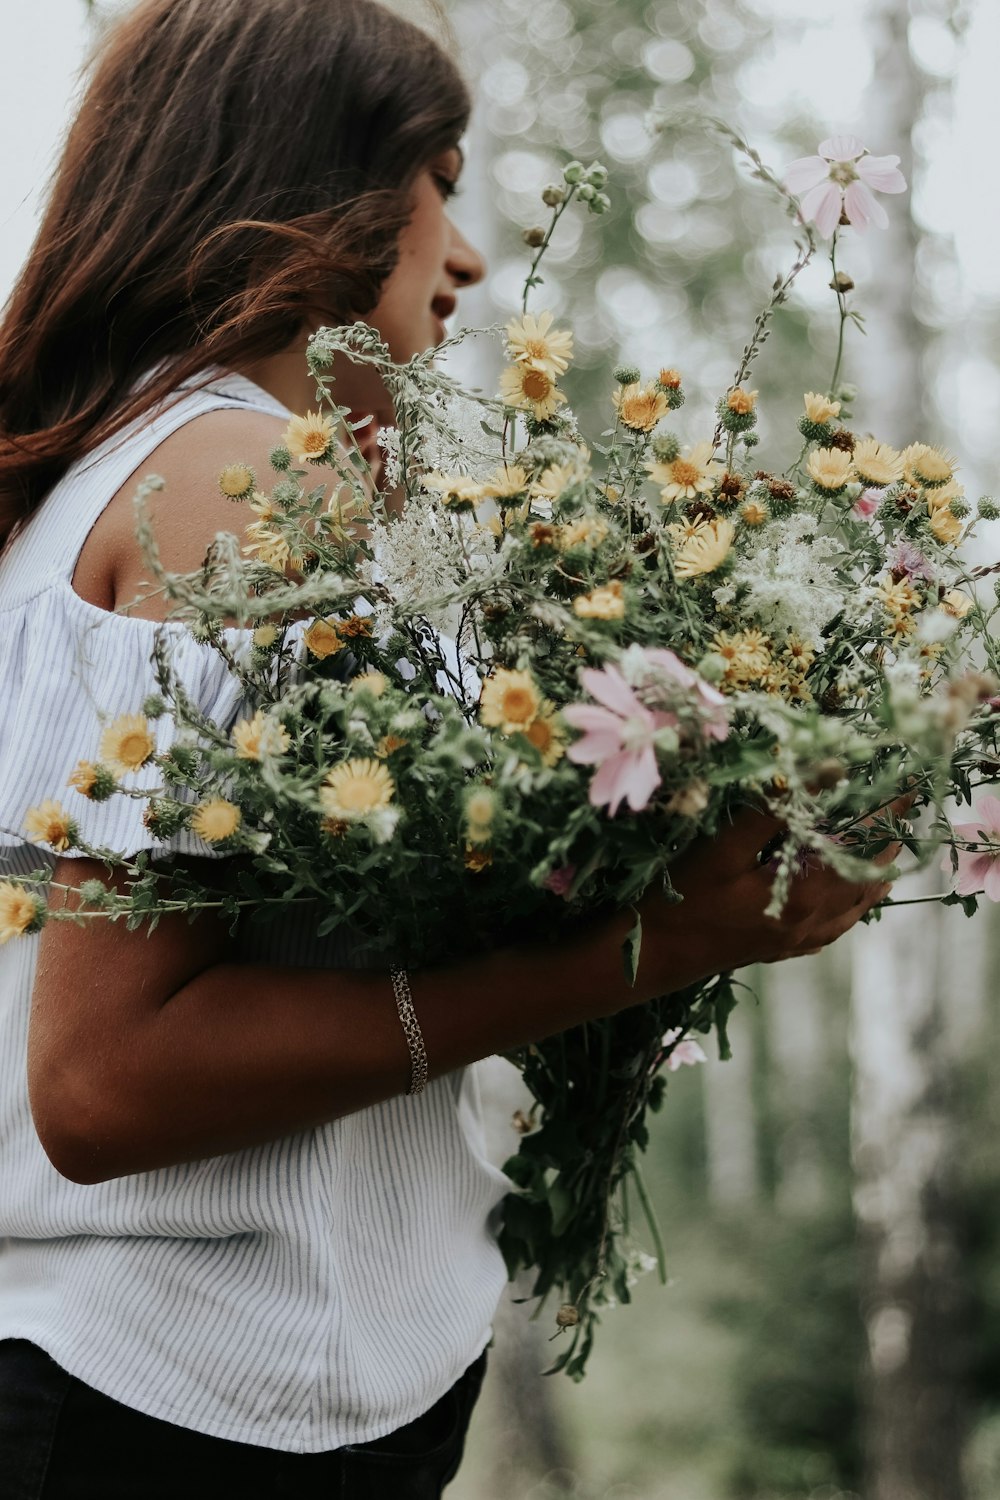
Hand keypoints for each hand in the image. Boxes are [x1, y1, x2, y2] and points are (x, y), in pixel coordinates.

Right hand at [638, 802, 901, 988]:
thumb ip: (774, 812)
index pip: (861, 848)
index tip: (907, 790)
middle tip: (896, 814)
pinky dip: (845, 913)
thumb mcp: (723, 849)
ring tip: (884, 858)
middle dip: (882, 845)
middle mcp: (810, 922)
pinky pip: (828, 932)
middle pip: (864, 881)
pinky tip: (842, 907)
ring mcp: (794, 940)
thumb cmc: (683, 899)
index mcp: (805, 896)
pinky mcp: (777, 948)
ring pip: (851, 911)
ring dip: (870, 881)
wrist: (649, 956)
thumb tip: (824, 773)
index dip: (885, 816)